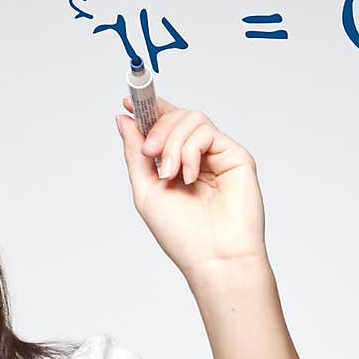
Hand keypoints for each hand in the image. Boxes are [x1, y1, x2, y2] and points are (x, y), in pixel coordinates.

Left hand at [116, 95, 267, 281]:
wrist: (213, 257)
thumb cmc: (182, 235)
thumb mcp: (145, 190)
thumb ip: (135, 154)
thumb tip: (124, 119)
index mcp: (175, 164)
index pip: (164, 126)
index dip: (148, 110)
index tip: (128, 101)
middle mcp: (197, 157)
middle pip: (175, 116)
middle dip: (157, 129)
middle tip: (150, 152)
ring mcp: (217, 155)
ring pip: (190, 118)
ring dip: (173, 142)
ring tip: (170, 173)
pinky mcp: (235, 156)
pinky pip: (206, 131)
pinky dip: (190, 150)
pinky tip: (188, 175)